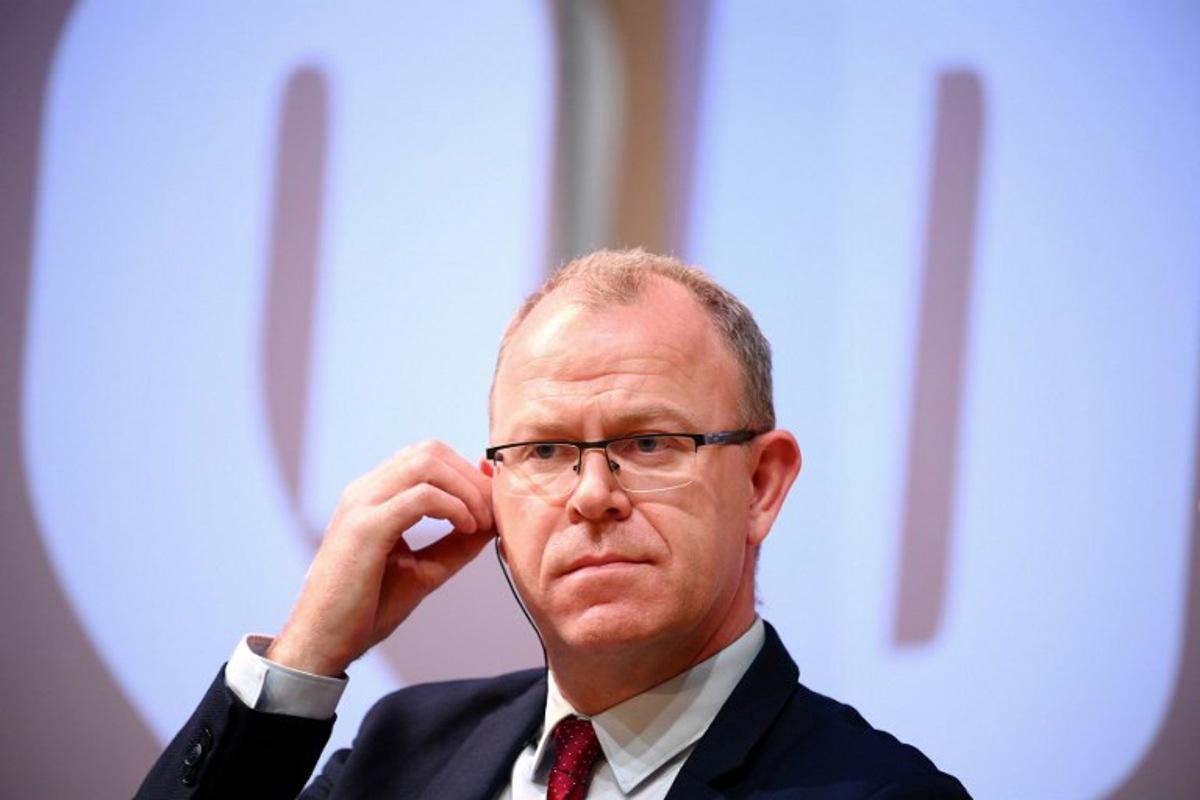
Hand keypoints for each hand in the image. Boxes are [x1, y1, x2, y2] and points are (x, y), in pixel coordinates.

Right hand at [267, 440, 495, 675]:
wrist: (323, 643)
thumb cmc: (366, 609)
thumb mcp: (423, 569)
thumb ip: (455, 544)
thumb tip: (493, 523)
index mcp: (373, 496)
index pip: (426, 457)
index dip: (465, 472)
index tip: (490, 502)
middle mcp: (365, 492)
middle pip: (430, 451)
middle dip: (470, 476)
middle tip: (491, 511)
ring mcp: (362, 505)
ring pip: (426, 463)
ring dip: (465, 488)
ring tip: (479, 522)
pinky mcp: (366, 528)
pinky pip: (421, 496)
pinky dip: (454, 506)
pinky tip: (466, 528)